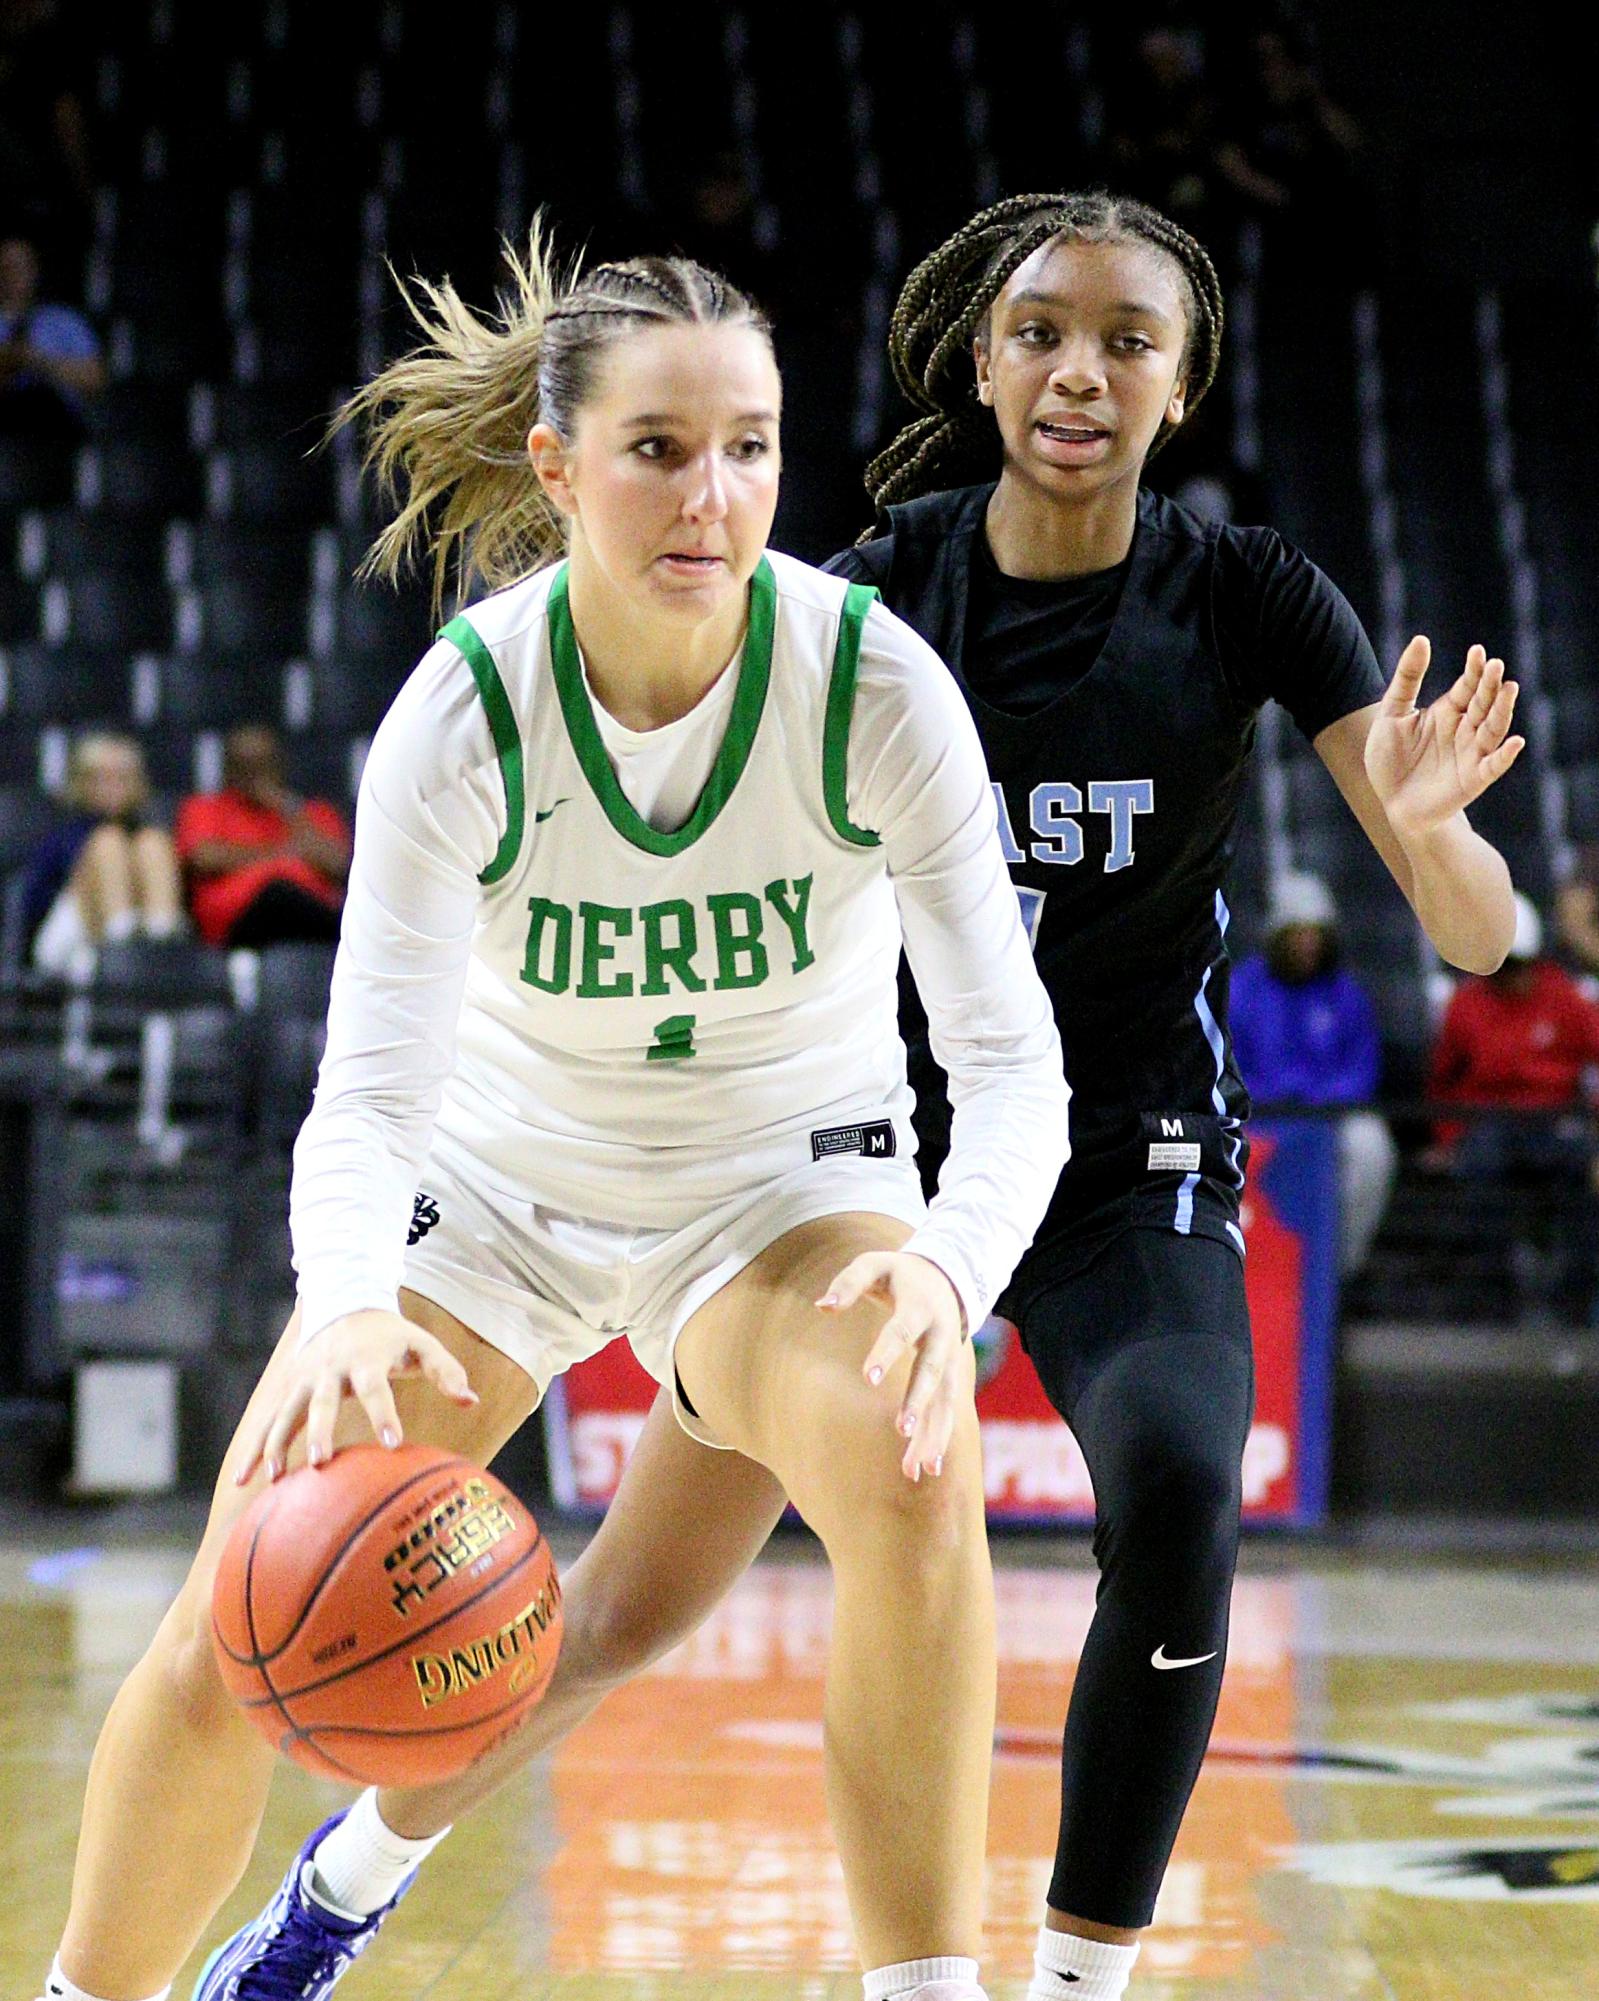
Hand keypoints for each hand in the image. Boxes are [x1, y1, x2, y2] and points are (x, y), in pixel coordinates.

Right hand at [234, 1308, 477, 1484]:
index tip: (393, 1442)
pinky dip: (256, 1448)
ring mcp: (303, 1379)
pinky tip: (246, 1479)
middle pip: (322, 1402)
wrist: (344, 1304)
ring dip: (279, 1444)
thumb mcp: (421, 1344)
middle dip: (321, 1431)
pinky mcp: (287, 1388)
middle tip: (322, 1462)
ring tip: (276, 1479)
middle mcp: (330, 1369)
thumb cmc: (391, 1336)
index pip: (375, 1387)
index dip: (384, 1413)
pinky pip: (268, 1421)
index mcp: (366, 1359)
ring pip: (286, 1413)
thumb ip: (446, 1371)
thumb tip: (471, 1401)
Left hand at [817, 1251, 966, 1481]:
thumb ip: (848, 1283)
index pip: (901, 1332)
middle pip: (931, 1372)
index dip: (886, 1353)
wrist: (947, 1277)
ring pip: (945, 1401)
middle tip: (903, 1429)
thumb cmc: (899, 1273)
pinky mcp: (951, 1378)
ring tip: (920, 1468)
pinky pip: (946, 1412)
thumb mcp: (874, 1265)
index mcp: (920, 1307)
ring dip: (934, 1434)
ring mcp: (951, 1360)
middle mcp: (942, 1337)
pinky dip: (937, 1440)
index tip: (868, 1378)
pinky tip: (923, 1469)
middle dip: (919, 1401)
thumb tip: (822, 1306)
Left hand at [1365, 638, 1524, 838]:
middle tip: (1496, 665)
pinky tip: (1514, 742)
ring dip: (1502, 710)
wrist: (1391, 803)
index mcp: (1448, 711)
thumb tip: (1421, 639)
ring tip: (1510, 688)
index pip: (1467, 686)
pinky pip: (1493, 766)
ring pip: (1492, 729)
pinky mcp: (1473, 779)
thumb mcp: (1392, 714)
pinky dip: (1505, 755)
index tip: (1477, 652)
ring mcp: (1472, 754)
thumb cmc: (1390, 759)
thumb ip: (1408, 679)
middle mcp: (1465, 729)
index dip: (1474, 670)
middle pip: (1483, 703)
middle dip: (1490, 685)